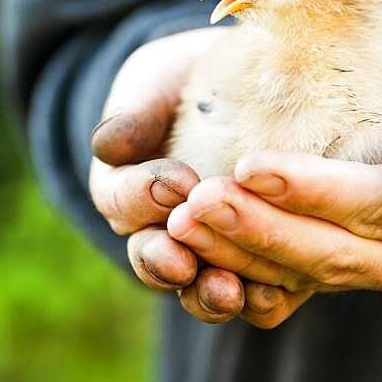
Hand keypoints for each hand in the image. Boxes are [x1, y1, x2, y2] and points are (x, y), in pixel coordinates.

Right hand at [90, 28, 302, 323]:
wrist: (254, 83)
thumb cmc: (192, 80)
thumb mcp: (158, 83)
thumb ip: (136, 112)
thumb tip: (107, 146)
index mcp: (128, 188)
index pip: (119, 200)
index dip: (140, 196)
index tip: (174, 181)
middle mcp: (163, 232)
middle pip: (152, 260)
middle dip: (164, 263)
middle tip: (180, 261)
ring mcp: (212, 254)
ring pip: (198, 289)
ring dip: (209, 294)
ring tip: (228, 290)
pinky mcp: (261, 264)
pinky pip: (253, 296)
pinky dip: (260, 300)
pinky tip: (275, 293)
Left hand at [167, 40, 381, 325]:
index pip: (376, 209)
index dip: (313, 191)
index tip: (250, 165)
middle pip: (330, 252)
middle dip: (258, 229)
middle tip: (191, 206)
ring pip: (304, 272)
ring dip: (239, 250)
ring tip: (180, 223)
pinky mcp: (350, 263)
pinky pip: (292, 274)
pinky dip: (243, 261)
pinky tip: (195, 242)